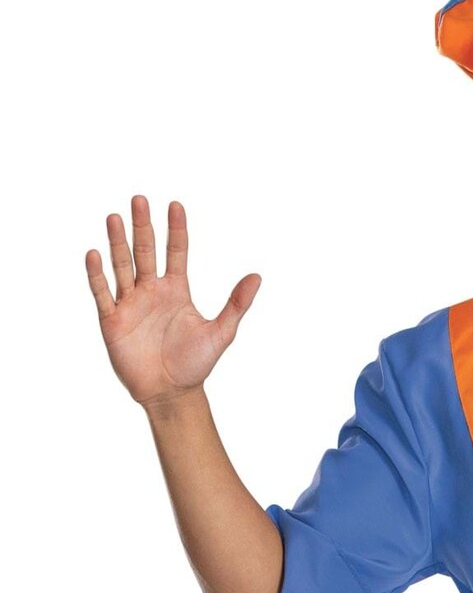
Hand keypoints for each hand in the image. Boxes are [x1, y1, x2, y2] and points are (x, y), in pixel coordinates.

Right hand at [85, 194, 261, 410]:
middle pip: (145, 251)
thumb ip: (237, 304)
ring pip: (122, 266)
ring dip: (118, 242)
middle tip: (139, 199)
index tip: (176, 205)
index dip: (176, 230)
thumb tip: (257, 277)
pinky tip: (95, 254)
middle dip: (142, 226)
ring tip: (114, 217)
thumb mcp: (221, 333)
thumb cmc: (195, 365)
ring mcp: (130, 303)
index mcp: (176, 290)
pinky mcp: (112, 320)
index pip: (176, 252)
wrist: (171, 393)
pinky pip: (102, 293)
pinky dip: (98, 275)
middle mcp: (151, 291)